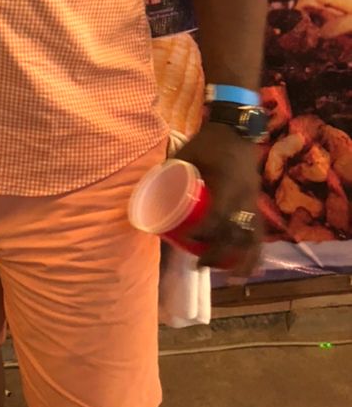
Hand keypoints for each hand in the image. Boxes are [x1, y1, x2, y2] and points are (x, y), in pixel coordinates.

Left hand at [174, 120, 261, 273]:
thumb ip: (169, 172)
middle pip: (236, 232)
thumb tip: (147, 193)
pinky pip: (260, 231)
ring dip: (243, 259)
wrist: (236, 129)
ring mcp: (253, 200)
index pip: (218, 215)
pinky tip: (247, 266)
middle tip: (199, 263)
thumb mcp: (185, 153)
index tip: (187, 238)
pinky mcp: (256, 203)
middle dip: (219, 253)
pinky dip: (255, 251)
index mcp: (227, 182)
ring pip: (254, 237)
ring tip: (231, 277)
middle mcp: (244, 195)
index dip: (203, 232)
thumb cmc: (208, 142)